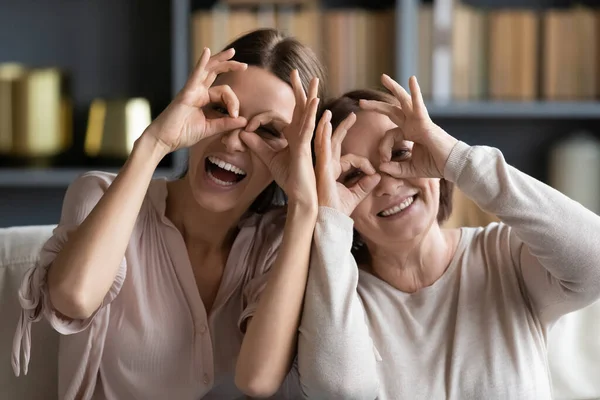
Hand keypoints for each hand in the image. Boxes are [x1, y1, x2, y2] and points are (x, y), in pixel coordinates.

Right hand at [142, 47, 248, 154]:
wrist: (164, 140)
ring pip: (208, 70)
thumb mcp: (210, 129)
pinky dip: (201, 63)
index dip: (234, 102)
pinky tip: (207, 52)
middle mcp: (198, 91)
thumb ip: (226, 123)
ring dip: (221, 60)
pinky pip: (195, 75)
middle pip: (216, 73)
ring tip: (233, 53)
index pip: (224, 92)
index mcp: (204, 99)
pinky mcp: (186, 93)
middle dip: (231, 66)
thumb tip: (244, 121)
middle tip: (245, 66)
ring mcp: (192, 90)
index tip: (236, 116)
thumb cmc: (183, 134)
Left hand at [240, 71, 319, 207]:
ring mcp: (305, 139)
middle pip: (300, 107)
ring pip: (308, 114)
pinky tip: (314, 102)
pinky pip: (309, 127)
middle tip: (295, 72)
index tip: (247, 127)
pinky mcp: (306, 146)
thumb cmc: (289, 178)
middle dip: (298, 89)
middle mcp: (301, 134)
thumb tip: (243, 134)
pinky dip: (310, 114)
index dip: (260, 120)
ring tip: (315, 81)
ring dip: (311, 96)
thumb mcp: (268, 158)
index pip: (278, 118)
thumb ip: (257, 145)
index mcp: (292, 136)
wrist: (299, 194)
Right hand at [315, 110, 380, 215]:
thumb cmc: (337, 211)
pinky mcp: (320, 169)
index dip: (366, 164)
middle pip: (333, 142)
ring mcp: (320, 167)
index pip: (352, 159)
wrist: (328, 222)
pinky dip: (322, 136)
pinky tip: (323, 124)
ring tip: (327, 112)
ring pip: (322, 141)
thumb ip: (365, 185)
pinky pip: (320, 149)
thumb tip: (378, 176)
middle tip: (354, 115)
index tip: (375, 173)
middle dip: (343, 127)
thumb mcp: (355, 196)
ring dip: (325, 125)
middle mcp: (325, 166)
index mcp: (333, 171)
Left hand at [359, 75, 457, 178]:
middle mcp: (413, 124)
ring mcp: (419, 121)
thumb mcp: (410, 169)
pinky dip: (415, 92)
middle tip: (361, 102)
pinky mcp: (425, 122)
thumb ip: (395, 169)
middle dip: (376, 105)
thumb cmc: (436, 166)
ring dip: (393, 88)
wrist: (453, 166)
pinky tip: (411, 79)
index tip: (383, 161)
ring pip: (403, 101)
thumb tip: (381, 167)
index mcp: (410, 133)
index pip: (389, 135)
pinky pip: (419, 104)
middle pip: (392, 110)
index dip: (383, 148)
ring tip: (383, 78)